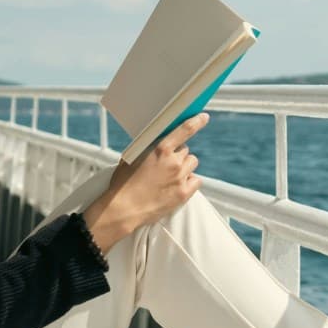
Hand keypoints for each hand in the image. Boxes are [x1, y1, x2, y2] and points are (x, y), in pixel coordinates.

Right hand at [82, 115, 205, 256]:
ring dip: (184, 167)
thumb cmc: (123, 184)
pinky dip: (189, 182)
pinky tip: (177, 186)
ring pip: (191, 164)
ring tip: (170, 177)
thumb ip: (147, 148)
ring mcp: (180, 178)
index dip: (196, 122)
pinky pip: (196, 181)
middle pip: (186, 151)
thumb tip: (154, 142)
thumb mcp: (131, 158)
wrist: (123, 209)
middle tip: (166, 165)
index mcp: (160, 150)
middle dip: (177, 155)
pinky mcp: (184, 193)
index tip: (203, 117)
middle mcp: (173, 162)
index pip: (184, 130)